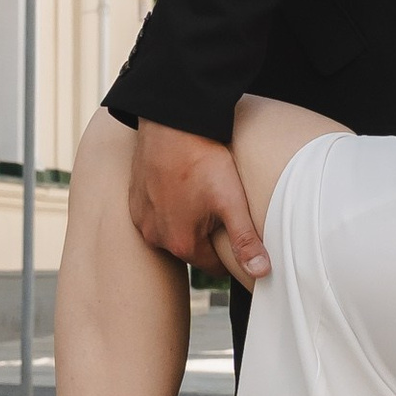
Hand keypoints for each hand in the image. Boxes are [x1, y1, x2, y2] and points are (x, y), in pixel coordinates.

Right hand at [128, 119, 268, 285]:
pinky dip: (168, 207)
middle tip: (221, 207)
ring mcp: (142, 218)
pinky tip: (181, 187)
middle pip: (192, 248)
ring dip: (187, 221)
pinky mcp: (134, 200)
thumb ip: (245, 240)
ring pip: (173, 230)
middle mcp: (156, 237)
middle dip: (207, 235)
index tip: (238, 234)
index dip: (230, 252)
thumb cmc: (202, 160)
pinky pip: (156, 214)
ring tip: (201, 195)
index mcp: (181, 243)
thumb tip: (261, 272)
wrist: (170, 123)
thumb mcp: (231, 201)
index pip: (214, 266)